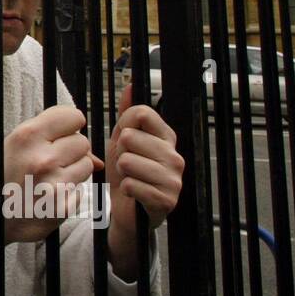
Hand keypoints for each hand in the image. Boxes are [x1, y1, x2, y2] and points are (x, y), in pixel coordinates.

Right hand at [0, 105, 102, 275]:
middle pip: (83, 142)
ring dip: (73, 171)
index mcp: (27, 136)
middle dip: (71, 150)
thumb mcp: (16, 144)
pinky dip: (69, 193)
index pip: (73, 116)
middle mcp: (42, 158)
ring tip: (50, 178)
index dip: (70, 126)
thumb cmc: (2, 175)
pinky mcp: (62, 206)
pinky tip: (50, 195)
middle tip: (50, 161)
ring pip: (87, 165)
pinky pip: (81, 190)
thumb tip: (96, 157)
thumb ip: (52, 137)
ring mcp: (54, 184)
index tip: (62, 134)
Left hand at [105, 83, 182, 232]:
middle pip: (130, 137)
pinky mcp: (167, 200)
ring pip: (128, 161)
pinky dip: (125, 190)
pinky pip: (131, 184)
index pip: (141, 113)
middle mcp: (175, 156)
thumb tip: (132, 86)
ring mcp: (174, 179)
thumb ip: (128, 114)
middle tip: (127, 166)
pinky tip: (133, 193)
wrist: (126, 210)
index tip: (126, 142)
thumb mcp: (122, 140)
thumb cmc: (126, 173)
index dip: (123, 127)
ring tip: (131, 178)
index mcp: (167, 138)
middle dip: (119, 153)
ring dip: (121, 172)